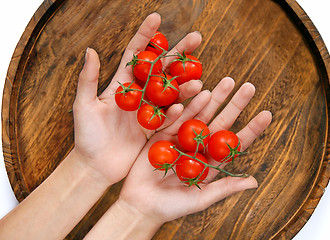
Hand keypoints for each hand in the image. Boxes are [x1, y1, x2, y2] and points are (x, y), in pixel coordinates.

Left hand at [71, 13, 202, 184]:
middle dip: (178, 53)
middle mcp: (139, 96)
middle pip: (162, 70)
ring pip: (171, 94)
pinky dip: (181, 110)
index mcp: (121, 85)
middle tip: (196, 38)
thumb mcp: (83, 106)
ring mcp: (149, 112)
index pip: (135, 55)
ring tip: (198, 77)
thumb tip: (90, 50)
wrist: (96, 166)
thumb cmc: (86, 136)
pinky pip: (171, 118)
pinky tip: (193, 103)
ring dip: (185, 85)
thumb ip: (87, 80)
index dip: (146, 36)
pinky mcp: (155, 130)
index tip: (157, 17)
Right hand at [118, 77, 271, 223]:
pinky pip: (176, 118)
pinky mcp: (162, 135)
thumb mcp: (200, 198)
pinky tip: (199, 93)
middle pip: (221, 122)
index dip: (251, 129)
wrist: (140, 204)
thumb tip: (254, 182)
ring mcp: (180, 139)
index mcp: (211, 162)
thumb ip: (224, 187)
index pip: (235, 143)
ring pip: (200, 115)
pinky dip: (187, 106)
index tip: (267, 114)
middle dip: (235, 104)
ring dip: (213, 98)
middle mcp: (198, 147)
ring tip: (228, 81)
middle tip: (249, 86)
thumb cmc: (171, 206)